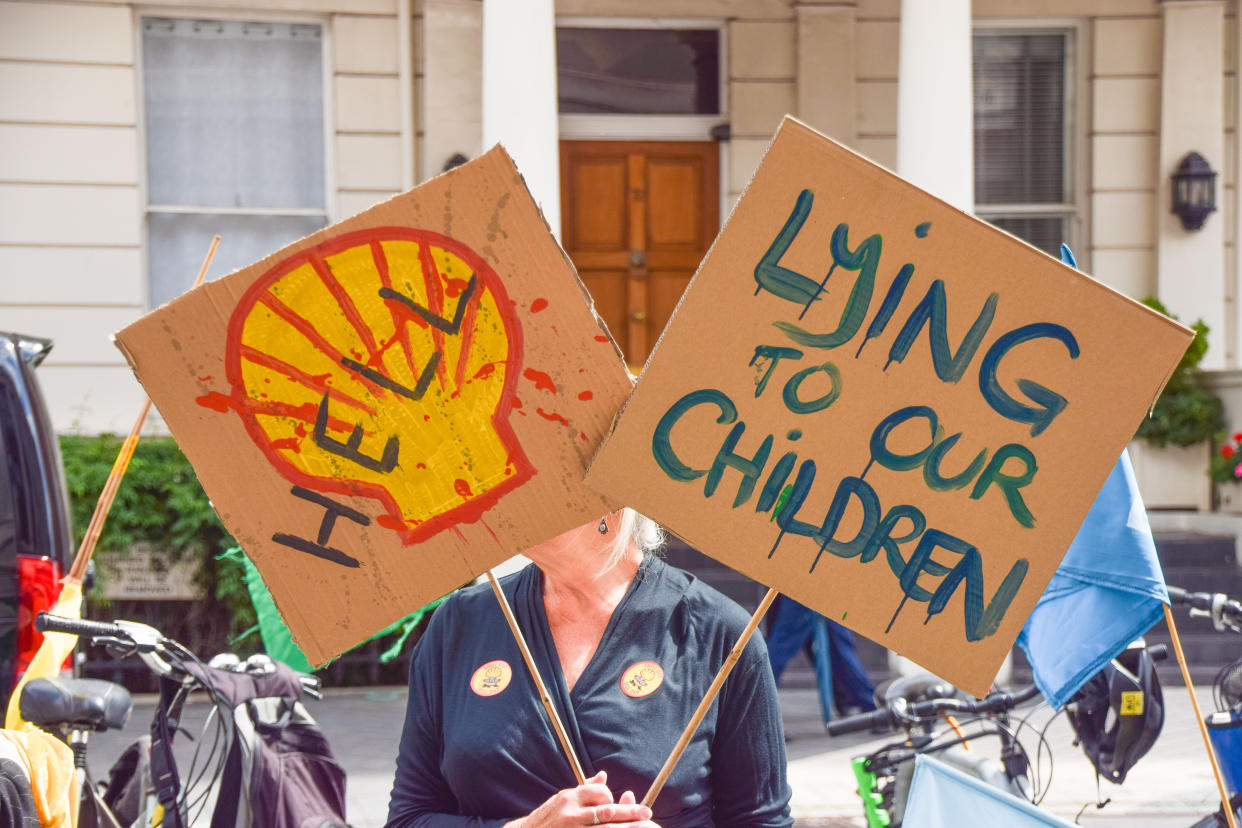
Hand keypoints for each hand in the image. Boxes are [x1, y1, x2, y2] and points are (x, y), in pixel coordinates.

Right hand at [504, 771, 656, 826]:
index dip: (612, 798)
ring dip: (624, 827)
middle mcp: (571, 812)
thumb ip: (585, 789)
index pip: (600, 793)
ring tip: (641, 826)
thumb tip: (603, 776)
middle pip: (607, 811)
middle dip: (630, 812)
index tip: (616, 805)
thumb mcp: (563, 800)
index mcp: (571, 797)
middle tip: (646, 813)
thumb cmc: (549, 817)